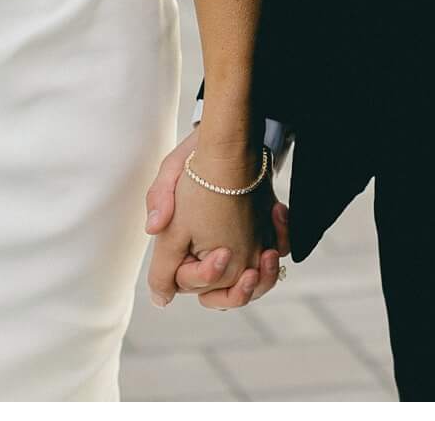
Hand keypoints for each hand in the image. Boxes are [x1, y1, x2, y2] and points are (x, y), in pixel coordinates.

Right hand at [143, 129, 287, 309]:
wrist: (232, 138)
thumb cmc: (198, 157)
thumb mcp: (170, 172)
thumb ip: (159, 198)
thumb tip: (152, 228)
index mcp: (183, 246)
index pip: (190, 283)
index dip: (205, 276)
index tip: (222, 254)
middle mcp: (212, 252)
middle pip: (225, 296)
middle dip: (240, 292)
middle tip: (251, 274)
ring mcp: (240, 246)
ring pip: (257, 283)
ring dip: (267, 276)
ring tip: (268, 254)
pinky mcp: (263, 233)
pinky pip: (278, 250)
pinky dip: (281, 238)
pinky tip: (277, 212)